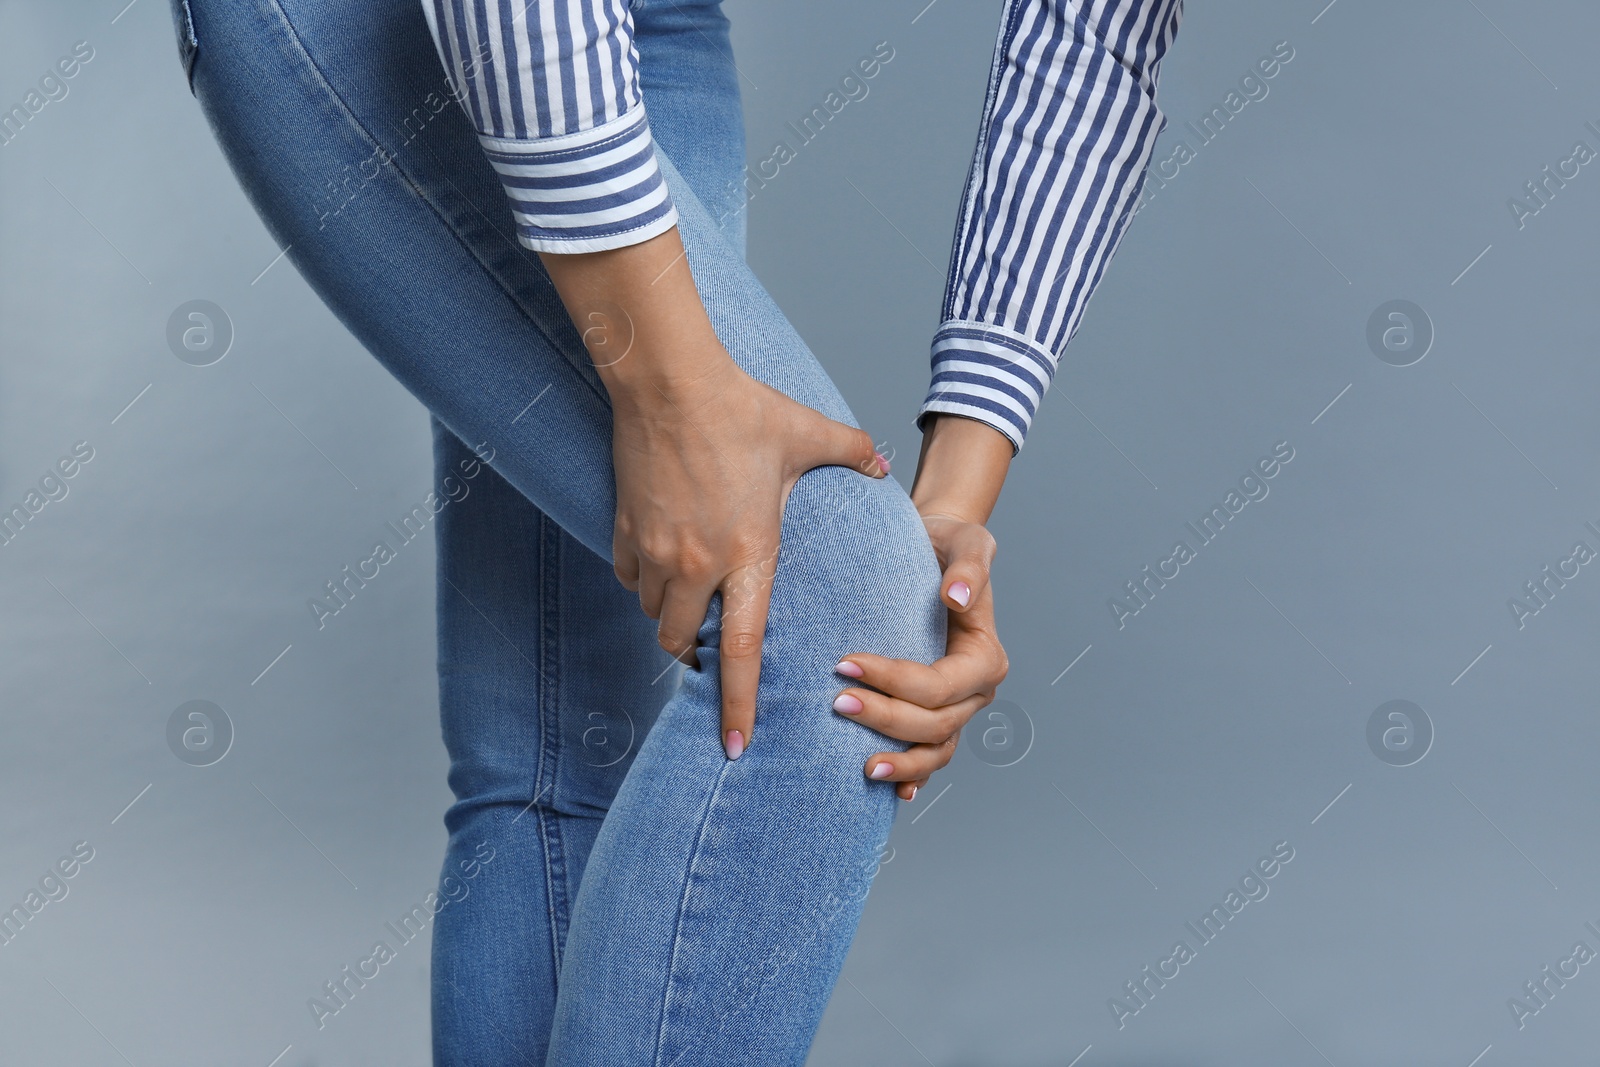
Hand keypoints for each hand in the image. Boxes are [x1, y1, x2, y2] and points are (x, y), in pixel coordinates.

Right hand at [539, 229, 886, 760]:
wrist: (669, 380)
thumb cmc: (742, 409)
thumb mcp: (807, 433)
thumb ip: (851, 455)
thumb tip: (882, 469)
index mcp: (748, 554)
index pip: (740, 650)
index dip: (737, 703)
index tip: (735, 745)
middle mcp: (696, 564)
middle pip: (684, 645)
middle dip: (696, 663)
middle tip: (712, 663)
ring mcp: (655, 550)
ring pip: (653, 613)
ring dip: (671, 620)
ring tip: (692, 608)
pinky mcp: (625, 529)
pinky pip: (629, 578)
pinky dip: (644, 583)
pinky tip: (663, 566)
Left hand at [833, 513, 1008, 798]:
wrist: (932, 550)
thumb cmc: (948, 544)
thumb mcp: (966, 542)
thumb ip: (969, 567)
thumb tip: (955, 597)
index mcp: (984, 659)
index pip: (939, 686)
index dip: (895, 682)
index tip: (847, 664)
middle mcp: (975, 691)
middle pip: (934, 724)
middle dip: (884, 719)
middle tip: (836, 702)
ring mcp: (957, 709)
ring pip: (935, 751)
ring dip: (902, 763)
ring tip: (861, 766)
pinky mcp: (934, 714)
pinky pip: (928, 755)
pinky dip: (913, 776)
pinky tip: (889, 789)